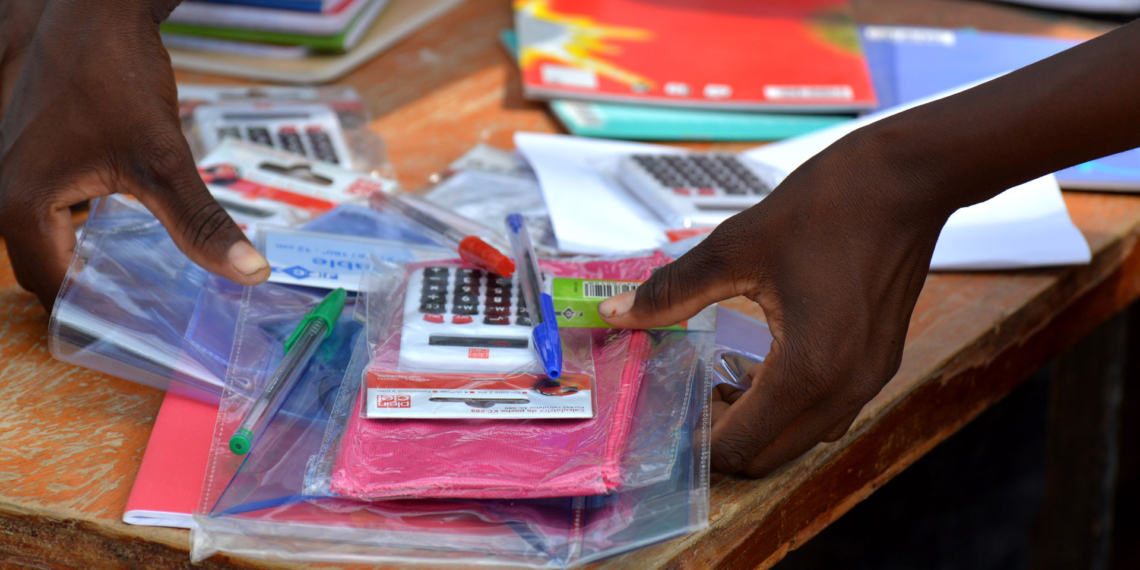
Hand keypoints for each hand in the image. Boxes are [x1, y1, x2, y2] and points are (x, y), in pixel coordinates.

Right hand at [0, 0, 268, 310]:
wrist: (90, 9)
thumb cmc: (113, 74)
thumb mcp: (163, 158)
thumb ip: (201, 223)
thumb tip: (249, 274)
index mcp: (20, 206)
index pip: (54, 291)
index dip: (98, 320)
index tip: (144, 339)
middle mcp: (2, 194)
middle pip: (50, 271)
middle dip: (98, 295)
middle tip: (153, 319)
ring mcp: (10, 174)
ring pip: (51, 242)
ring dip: (92, 265)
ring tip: (147, 290)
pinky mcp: (28, 157)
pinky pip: (52, 213)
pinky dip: (86, 231)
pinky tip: (128, 238)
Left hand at [600, 128, 955, 476]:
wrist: (908, 178)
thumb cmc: (827, 206)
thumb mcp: (733, 248)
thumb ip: (670, 291)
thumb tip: (616, 314)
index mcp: (808, 370)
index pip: (742, 446)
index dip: (697, 444)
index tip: (667, 419)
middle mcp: (845, 389)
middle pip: (771, 455)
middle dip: (724, 438)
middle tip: (690, 399)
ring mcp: (869, 379)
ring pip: (801, 437)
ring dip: (758, 424)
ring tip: (721, 381)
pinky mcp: (879, 363)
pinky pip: (827, 411)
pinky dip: (790, 407)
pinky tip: (764, 367)